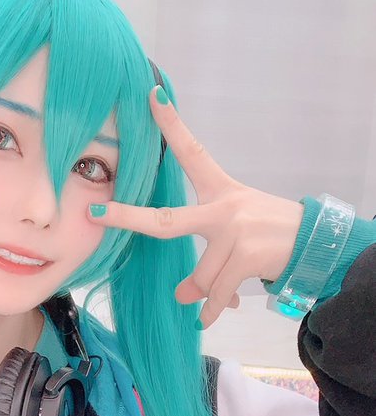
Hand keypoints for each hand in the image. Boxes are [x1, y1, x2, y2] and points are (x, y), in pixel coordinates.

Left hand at [87, 86, 303, 329]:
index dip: (172, 126)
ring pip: (198, 278)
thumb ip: (206, 258)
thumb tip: (183, 296)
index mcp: (222, 190)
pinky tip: (208, 318)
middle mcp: (224, 207)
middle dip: (129, 218)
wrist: (315, 244)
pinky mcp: (244, 256)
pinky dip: (211, 311)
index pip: (192, 153)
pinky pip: (214, 293)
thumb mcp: (237, 231)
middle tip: (99, 214)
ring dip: (205, 295)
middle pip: (166, 220)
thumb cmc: (271, 234)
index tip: (151, 98)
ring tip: (214, 299)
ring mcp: (233, 231)